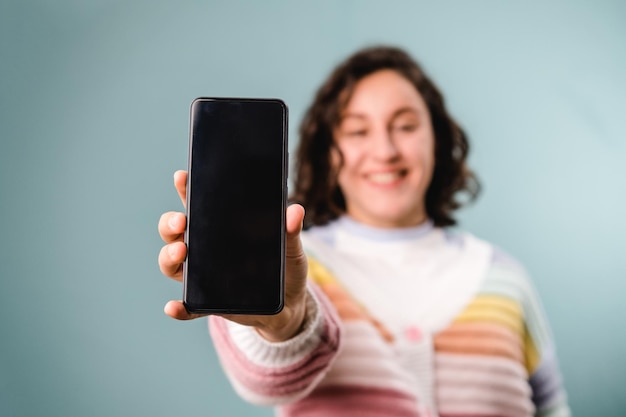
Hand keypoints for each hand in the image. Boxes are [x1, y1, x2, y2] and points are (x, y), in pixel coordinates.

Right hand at [158, 170, 308, 341]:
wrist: (290, 305)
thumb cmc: (285, 268)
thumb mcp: (291, 248)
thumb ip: (290, 231)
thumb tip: (295, 210)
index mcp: (221, 229)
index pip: (197, 205)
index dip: (185, 189)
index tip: (182, 177)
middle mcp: (205, 251)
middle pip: (174, 232)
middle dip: (170, 223)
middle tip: (181, 221)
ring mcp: (204, 277)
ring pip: (173, 265)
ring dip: (169, 257)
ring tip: (180, 251)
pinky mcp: (210, 304)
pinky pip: (189, 308)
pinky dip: (179, 309)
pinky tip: (173, 307)